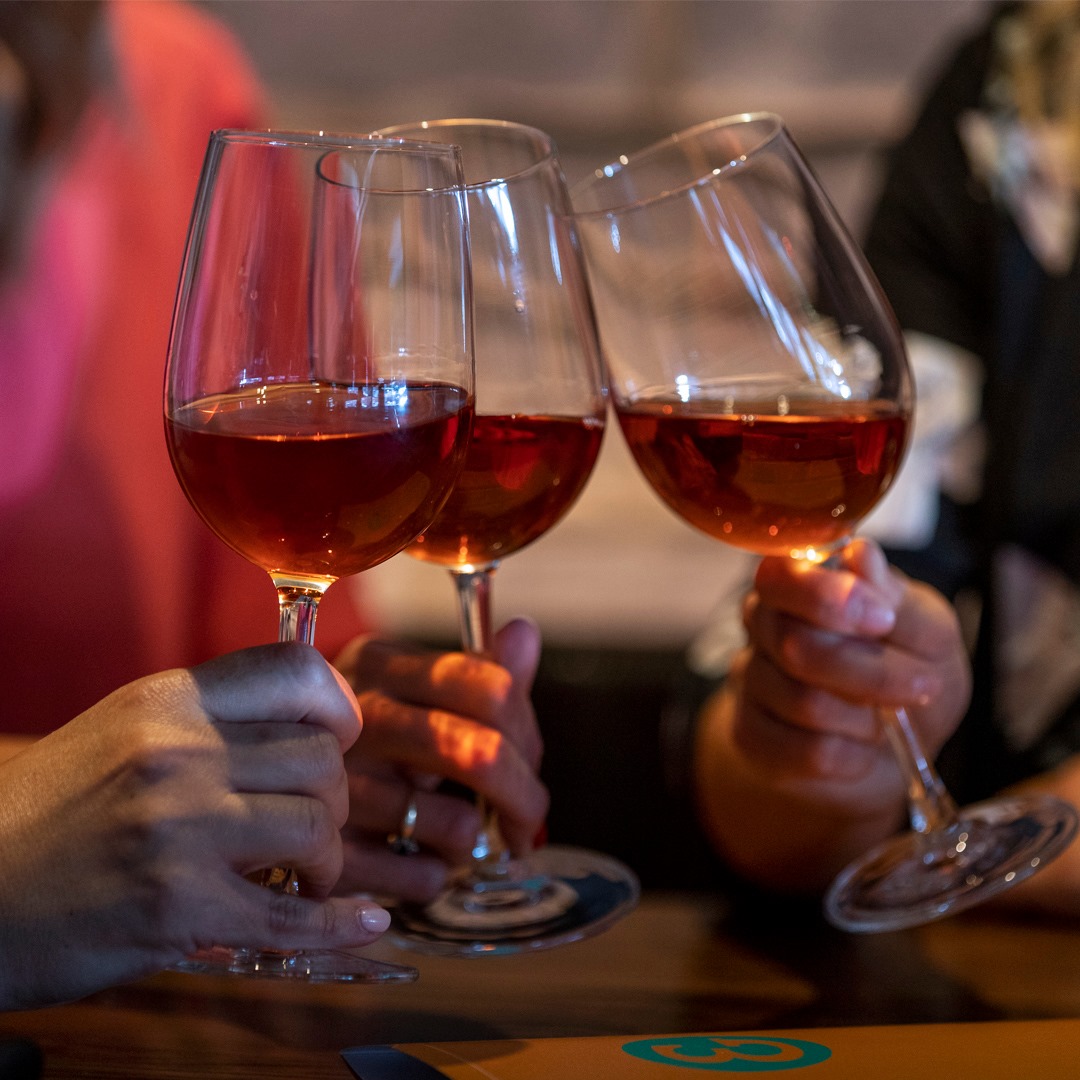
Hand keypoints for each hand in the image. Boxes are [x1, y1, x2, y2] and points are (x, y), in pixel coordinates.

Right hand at [0, 643, 390, 1010]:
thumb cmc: (47, 813)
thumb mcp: (120, 731)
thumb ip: (207, 721)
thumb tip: (304, 719)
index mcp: (167, 702)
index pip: (293, 671)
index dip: (336, 703)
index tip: (341, 734)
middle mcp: (178, 754)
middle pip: (320, 756)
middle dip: (332, 794)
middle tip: (310, 820)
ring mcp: (180, 830)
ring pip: (316, 825)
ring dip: (327, 856)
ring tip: (304, 871)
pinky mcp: (178, 908)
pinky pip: (290, 914)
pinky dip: (339, 922)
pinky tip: (366, 922)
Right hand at [333, 618, 547, 901]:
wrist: (243, 795)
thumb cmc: (351, 742)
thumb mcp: (404, 691)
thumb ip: (473, 670)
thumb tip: (524, 633)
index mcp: (379, 664)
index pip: (487, 686)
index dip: (527, 732)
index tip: (530, 761)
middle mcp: (354, 718)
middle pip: (480, 752)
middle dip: (524, 796)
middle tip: (526, 822)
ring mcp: (334, 788)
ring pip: (457, 823)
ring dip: (474, 840)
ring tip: (458, 840)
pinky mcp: (327, 856)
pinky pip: (422, 875)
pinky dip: (437, 875)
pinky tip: (418, 861)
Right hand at [694, 539, 971, 888]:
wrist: (896, 747)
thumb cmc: (909, 673)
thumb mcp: (930, 634)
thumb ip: (898, 601)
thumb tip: (860, 556)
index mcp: (802, 581)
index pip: (780, 576)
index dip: (826, 599)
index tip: (882, 620)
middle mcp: (764, 622)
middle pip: (795, 644)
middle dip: (870, 673)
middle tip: (920, 685)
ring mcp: (750, 679)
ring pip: (803, 702)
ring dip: (865, 718)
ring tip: (887, 719)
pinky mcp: (750, 734)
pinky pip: (800, 750)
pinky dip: (851, 756)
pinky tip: (861, 747)